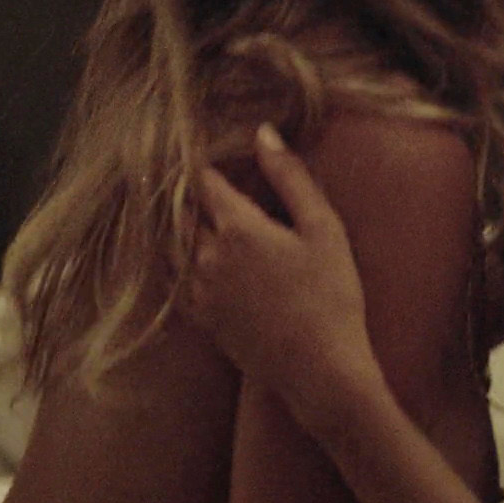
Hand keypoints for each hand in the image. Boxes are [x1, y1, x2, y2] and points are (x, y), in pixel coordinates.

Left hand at [186, 124, 380, 426]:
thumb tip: (263, 132)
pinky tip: (184, 255)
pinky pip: (175, 280)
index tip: (199, 148)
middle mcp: (208, 257)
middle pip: (180, 211)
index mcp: (238, 228)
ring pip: (172, 245)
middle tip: (183, 173)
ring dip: (174, 223)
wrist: (320, 370)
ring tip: (179, 207)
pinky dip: (174, 259)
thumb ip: (291, 177)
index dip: (202, 162)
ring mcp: (200, 292)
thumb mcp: (323, 228)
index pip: (205, 181)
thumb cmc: (331, 295)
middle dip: (183, 190)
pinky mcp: (203, 319)